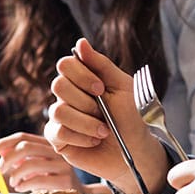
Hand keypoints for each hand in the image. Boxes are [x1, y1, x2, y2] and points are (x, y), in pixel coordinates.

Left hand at [0, 133, 81, 191]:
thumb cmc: (53, 179)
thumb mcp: (36, 166)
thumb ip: (20, 158)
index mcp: (48, 144)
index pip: (23, 136)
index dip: (4, 142)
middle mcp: (57, 151)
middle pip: (26, 147)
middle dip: (8, 158)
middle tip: (0, 170)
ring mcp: (63, 165)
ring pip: (31, 164)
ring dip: (15, 174)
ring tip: (13, 183)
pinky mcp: (66, 181)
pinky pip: (39, 180)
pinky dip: (24, 185)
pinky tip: (21, 188)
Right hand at [43, 39, 163, 193]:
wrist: (136, 151)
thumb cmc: (132, 118)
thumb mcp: (123, 87)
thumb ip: (102, 65)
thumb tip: (80, 42)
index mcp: (82, 79)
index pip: (65, 65)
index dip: (81, 76)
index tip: (101, 89)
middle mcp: (68, 96)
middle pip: (58, 86)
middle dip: (86, 102)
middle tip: (104, 113)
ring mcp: (60, 117)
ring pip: (58, 111)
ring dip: (87, 123)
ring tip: (104, 131)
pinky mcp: (57, 138)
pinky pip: (58, 132)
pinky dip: (81, 137)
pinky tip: (93, 141)